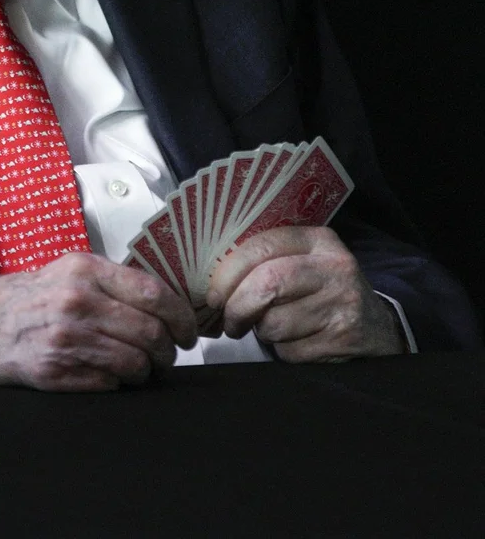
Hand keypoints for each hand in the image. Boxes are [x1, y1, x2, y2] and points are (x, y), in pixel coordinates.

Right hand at [0, 252, 197, 390]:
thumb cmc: (30, 297)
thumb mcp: (70, 270)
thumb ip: (113, 280)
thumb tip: (165, 300)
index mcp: (85, 271)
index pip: (154, 294)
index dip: (181, 316)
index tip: (188, 328)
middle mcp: (77, 302)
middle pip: (151, 333)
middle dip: (169, 349)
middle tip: (169, 352)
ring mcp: (67, 340)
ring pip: (137, 363)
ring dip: (148, 369)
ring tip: (143, 366)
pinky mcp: (58, 372)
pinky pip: (112, 383)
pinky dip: (120, 381)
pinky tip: (111, 372)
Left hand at [206, 226, 406, 360]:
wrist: (378, 327)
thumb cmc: (323, 291)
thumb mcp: (305, 261)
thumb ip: (268, 258)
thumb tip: (213, 277)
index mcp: (318, 240)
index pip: (262, 246)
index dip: (228, 272)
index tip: (213, 294)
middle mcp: (334, 269)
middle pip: (267, 283)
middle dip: (237, 306)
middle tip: (229, 320)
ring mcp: (341, 305)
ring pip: (274, 322)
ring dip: (261, 331)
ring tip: (269, 327)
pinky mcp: (342, 340)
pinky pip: (290, 351)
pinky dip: (282, 351)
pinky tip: (294, 341)